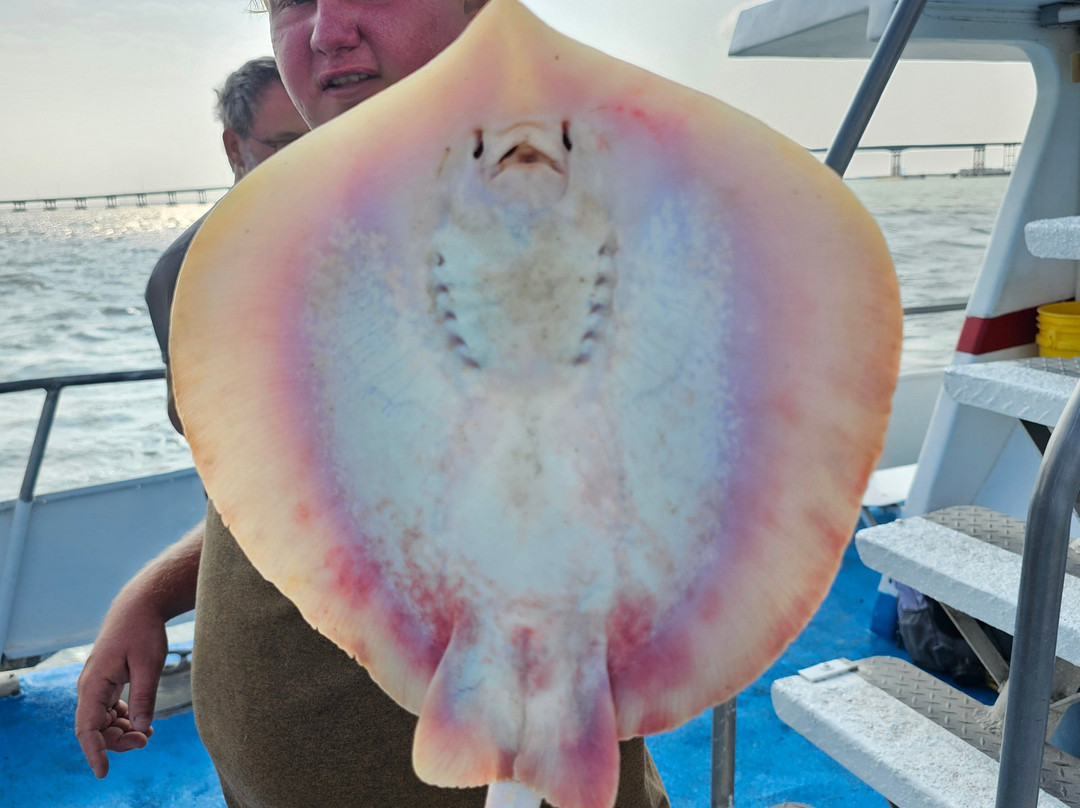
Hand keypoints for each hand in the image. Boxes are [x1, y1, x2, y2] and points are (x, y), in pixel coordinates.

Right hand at [74, 590, 168, 776]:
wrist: (139, 607)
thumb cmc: (143, 631)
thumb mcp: (149, 664)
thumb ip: (144, 697)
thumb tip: (141, 728)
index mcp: (94, 685)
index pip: (87, 728)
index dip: (94, 752)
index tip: (103, 772)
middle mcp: (90, 688)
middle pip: (96, 729)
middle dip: (117, 741)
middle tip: (146, 741)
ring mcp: (97, 686)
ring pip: (103, 721)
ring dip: (122, 732)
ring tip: (149, 734)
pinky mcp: (107, 682)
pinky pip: (110, 710)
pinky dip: (125, 719)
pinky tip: (143, 723)